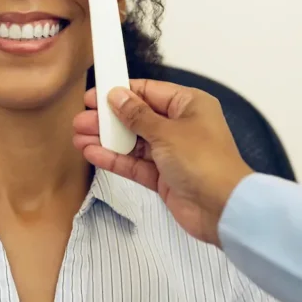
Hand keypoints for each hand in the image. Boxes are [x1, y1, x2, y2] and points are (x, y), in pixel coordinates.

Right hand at [73, 80, 253, 246]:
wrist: (223, 209)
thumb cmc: (204, 161)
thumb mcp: (166, 131)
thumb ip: (137, 115)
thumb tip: (117, 95)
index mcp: (189, 105)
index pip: (149, 92)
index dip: (120, 93)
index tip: (94, 96)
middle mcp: (180, 126)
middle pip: (137, 117)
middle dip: (108, 119)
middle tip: (80, 120)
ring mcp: (171, 153)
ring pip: (133, 141)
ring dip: (106, 139)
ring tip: (78, 136)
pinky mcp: (163, 176)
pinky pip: (134, 163)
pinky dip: (114, 158)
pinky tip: (92, 153)